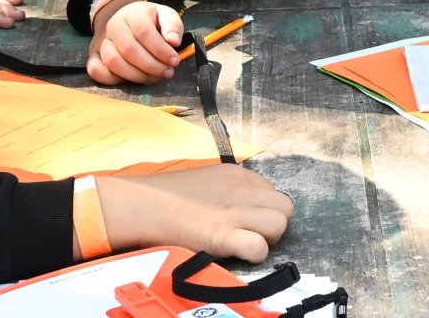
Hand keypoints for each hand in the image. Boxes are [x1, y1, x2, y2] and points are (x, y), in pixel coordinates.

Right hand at [88, 0, 184, 84]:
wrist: (124, 18)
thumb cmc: (149, 21)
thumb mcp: (165, 16)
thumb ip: (172, 25)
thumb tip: (173, 41)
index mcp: (132, 13)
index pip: (144, 32)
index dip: (161, 50)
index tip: (174, 61)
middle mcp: (113, 26)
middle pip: (129, 49)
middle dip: (151, 66)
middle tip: (167, 73)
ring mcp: (101, 41)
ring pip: (113, 62)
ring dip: (136, 75)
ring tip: (154, 77)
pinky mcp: (94, 55)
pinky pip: (96, 70)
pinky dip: (112, 80)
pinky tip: (131, 79)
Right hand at [98, 166, 293, 262]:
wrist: (144, 203)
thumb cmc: (168, 195)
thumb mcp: (207, 179)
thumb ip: (230, 188)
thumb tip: (243, 204)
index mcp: (237, 174)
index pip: (273, 193)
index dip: (264, 211)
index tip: (248, 220)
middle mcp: (241, 189)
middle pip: (284, 207)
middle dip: (273, 224)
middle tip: (251, 234)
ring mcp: (234, 211)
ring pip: (280, 224)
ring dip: (267, 238)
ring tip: (245, 243)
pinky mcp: (224, 235)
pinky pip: (260, 247)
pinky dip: (254, 254)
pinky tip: (238, 253)